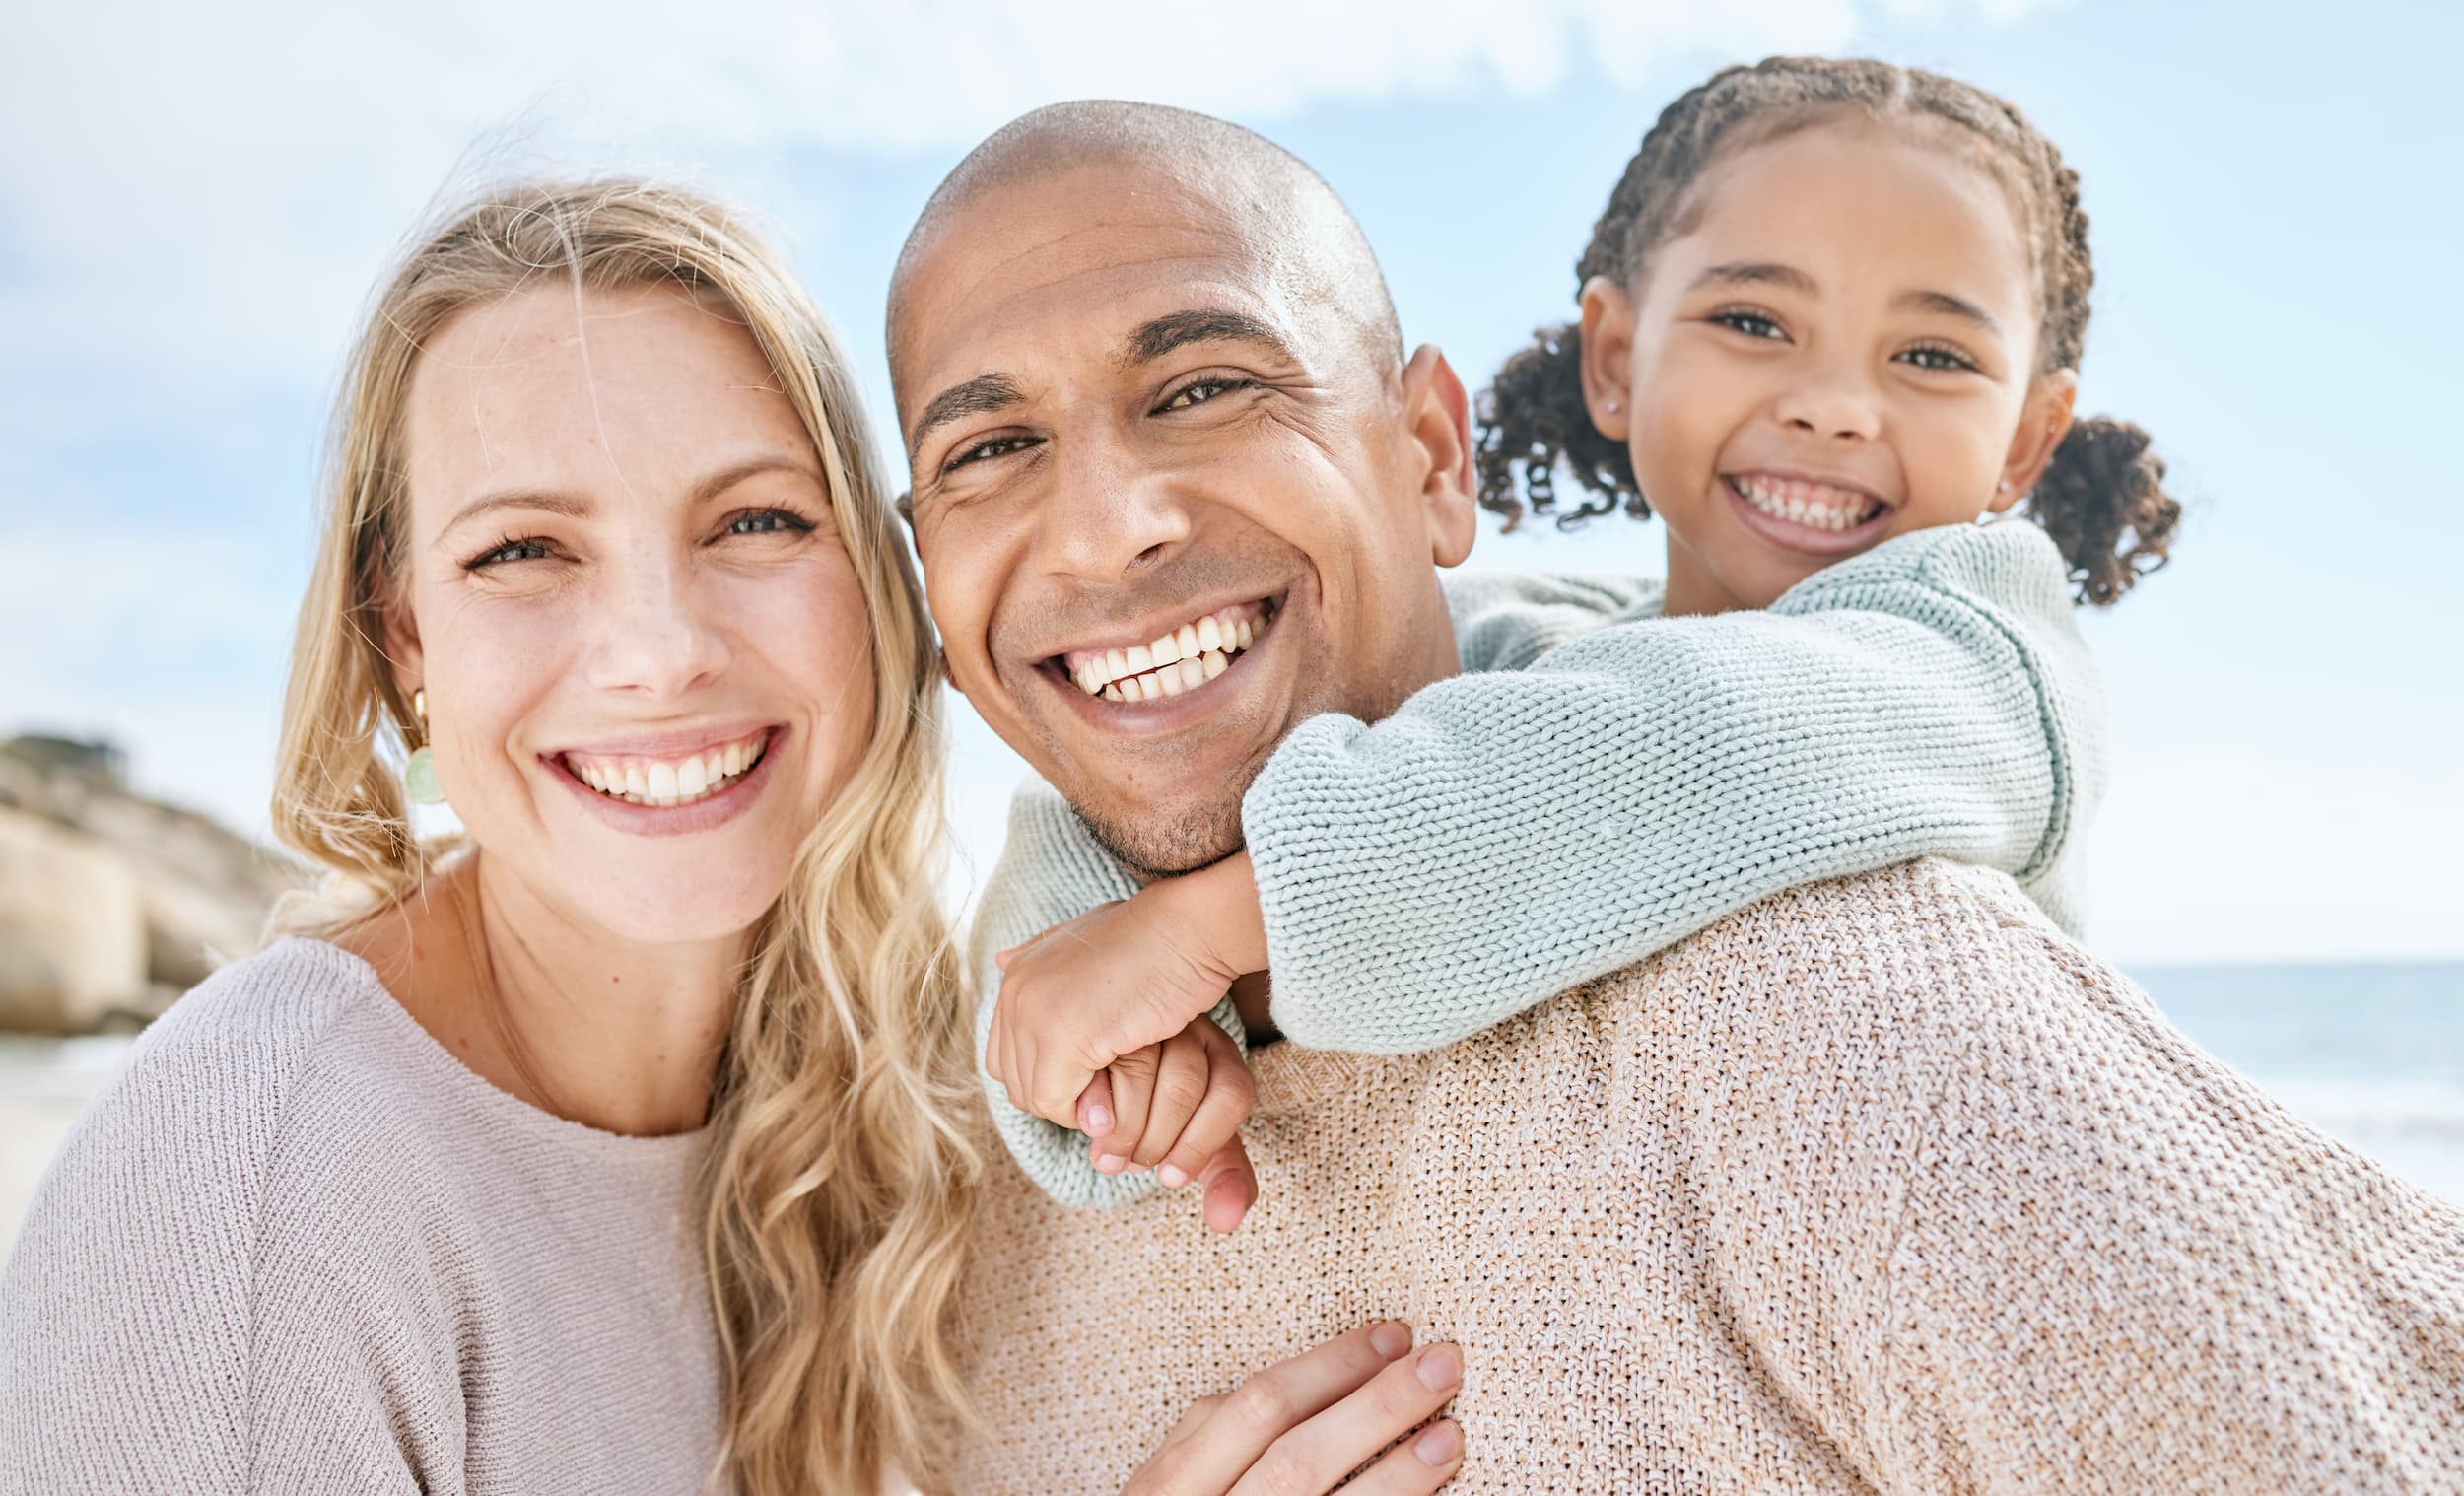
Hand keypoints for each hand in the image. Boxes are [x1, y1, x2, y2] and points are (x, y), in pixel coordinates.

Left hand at [989, 853, 1269, 1129]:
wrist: (1191, 929)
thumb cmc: (1156, 941)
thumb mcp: (1089, 940)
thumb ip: (1046, 958)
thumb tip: (1000, 959)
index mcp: (1019, 974)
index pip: (1005, 1057)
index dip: (1047, 1074)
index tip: (1093, 1069)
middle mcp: (1016, 993)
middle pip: (1016, 1082)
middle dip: (1060, 1092)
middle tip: (1108, 1081)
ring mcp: (1034, 1014)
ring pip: (1035, 1098)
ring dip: (1077, 1103)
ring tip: (1117, 1080)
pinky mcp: (1061, 1038)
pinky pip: (1058, 1104)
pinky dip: (1089, 1108)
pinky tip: (1120, 1087)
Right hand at [1077, 1020, 1258, 1230]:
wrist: (1106, 1085)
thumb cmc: (1160, 1120)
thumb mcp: (1194, 1144)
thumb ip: (1221, 1177)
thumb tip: (1225, 1222)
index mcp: (1220, 1054)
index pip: (1230, 1094)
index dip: (1200, 1145)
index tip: (1170, 1178)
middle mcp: (1186, 1028)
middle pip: (1185, 1084)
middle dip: (1156, 1139)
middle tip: (1130, 1162)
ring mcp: (1138, 1021)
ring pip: (1140, 1068)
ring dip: (1123, 1125)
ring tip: (1105, 1147)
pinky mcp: (1090, 1023)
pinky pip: (1094, 1065)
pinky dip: (1093, 1102)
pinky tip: (1085, 1120)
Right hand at [1121, 1320, 1465, 1494]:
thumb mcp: (1165, 1483)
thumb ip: (1217, 1434)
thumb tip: (1320, 1376)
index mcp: (1174, 1483)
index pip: (1260, 1406)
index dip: (1333, 1366)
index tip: (1394, 1336)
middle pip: (1301, 1458)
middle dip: (1378, 1407)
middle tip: (1443, 1365)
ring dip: (1398, 1475)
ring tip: (1450, 1437)